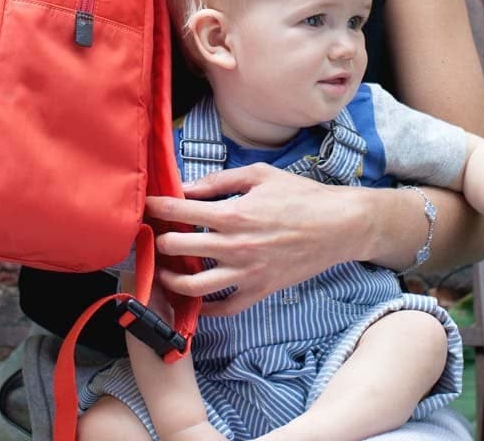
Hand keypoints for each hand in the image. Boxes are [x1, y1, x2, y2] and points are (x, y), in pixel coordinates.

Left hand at [146, 163, 376, 315]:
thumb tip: (187, 187)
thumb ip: (219, 180)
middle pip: (179, 249)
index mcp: (231, 214)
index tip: (145, 206)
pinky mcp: (260, 291)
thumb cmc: (299, 195)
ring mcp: (246, 273)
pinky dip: (205, 308)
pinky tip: (194, 300)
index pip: (179, 212)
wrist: (338, 226)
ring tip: (163, 271)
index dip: (157, 208)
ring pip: (194, 286)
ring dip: (172, 279)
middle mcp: (234, 247)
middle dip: (160, 242)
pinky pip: (225, 308)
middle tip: (153, 237)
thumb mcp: (258, 175)